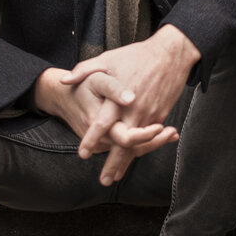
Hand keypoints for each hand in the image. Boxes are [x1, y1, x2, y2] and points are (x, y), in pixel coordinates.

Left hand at [61, 25, 199, 183]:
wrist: (170, 55)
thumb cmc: (136, 56)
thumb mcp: (107, 59)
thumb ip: (84, 70)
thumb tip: (65, 81)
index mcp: (118, 98)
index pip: (102, 124)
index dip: (91, 140)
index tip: (82, 154)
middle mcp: (134, 111)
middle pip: (121, 144)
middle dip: (113, 164)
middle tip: (104, 180)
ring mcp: (149, 115)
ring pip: (137, 146)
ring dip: (126, 163)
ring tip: (116, 177)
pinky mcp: (160, 116)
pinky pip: (148, 138)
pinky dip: (140, 151)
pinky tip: (132, 159)